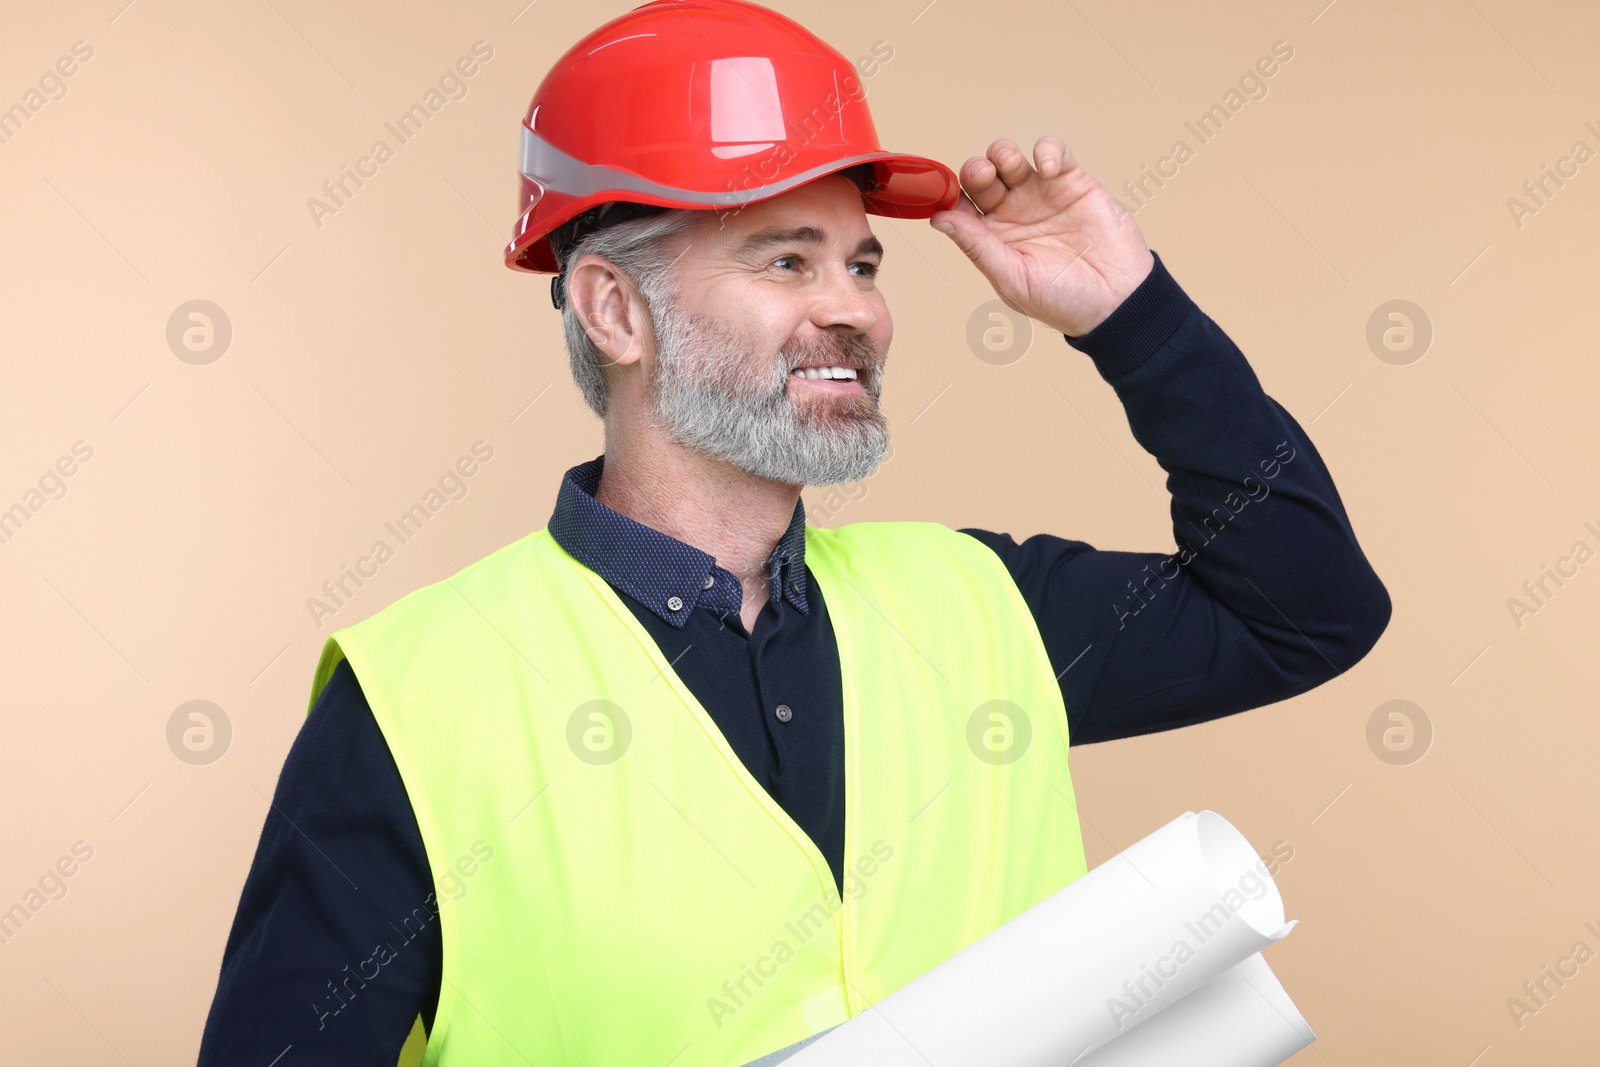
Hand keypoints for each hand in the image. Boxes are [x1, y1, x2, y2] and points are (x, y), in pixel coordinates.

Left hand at [930, 136, 1154, 338]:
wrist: (1118, 300)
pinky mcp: (1072, 182)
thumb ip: (977, 247)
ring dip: (1002, 154)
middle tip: (984, 175)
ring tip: (1010, 165)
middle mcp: (1012, 213)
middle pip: (980, 176)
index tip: (948, 194)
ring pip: (1009, 158)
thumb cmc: (1062, 301)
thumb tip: (939, 220)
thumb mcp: (1012, 278)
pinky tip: (1049, 170)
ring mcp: (1041, 195)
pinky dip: (1046, 151)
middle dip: (976, 169)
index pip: (960, 205)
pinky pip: (1052, 152)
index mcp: (991, 238)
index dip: (950, 194)